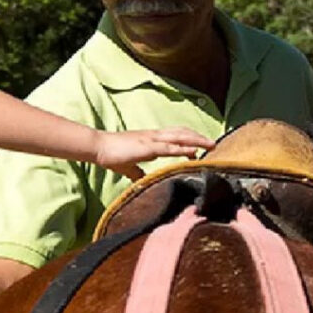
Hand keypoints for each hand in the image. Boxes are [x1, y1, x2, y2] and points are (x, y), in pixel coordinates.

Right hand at [94, 127, 213, 180]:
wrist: (99, 147)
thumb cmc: (111, 154)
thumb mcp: (128, 164)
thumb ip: (136, 171)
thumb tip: (141, 179)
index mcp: (150, 138)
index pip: (174, 135)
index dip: (188, 138)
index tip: (200, 145)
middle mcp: (154, 135)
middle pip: (182, 132)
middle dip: (198, 137)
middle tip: (212, 143)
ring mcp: (152, 139)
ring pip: (180, 137)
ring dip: (197, 140)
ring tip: (211, 145)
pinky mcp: (149, 147)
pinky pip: (170, 147)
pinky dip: (184, 149)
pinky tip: (194, 152)